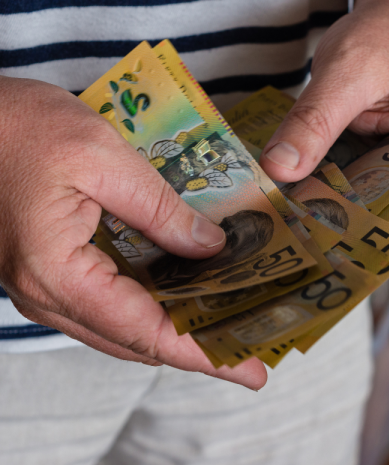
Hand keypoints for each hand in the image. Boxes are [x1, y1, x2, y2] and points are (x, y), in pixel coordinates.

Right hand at [0, 76, 266, 389]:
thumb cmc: (15, 126)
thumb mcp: (100, 155)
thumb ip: (159, 207)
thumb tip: (210, 249)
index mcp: (58, 273)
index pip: (146, 332)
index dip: (204, 354)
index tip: (252, 371)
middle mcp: (46, 294)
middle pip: (136, 340)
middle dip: (199, 348)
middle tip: (256, 348)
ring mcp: (41, 285)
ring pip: (120, 326)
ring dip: (176, 328)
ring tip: (230, 323)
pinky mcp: (46, 269)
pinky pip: (105, 302)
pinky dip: (151, 303)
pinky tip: (187, 289)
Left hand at [258, 3, 388, 233]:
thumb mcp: (346, 73)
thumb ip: (314, 121)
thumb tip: (281, 166)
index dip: (345, 223)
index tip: (298, 229)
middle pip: (376, 221)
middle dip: (328, 225)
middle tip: (277, 227)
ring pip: (360, 214)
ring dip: (321, 214)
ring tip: (278, 215)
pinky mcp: (375, 172)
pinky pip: (349, 196)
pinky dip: (320, 196)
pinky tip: (289, 195)